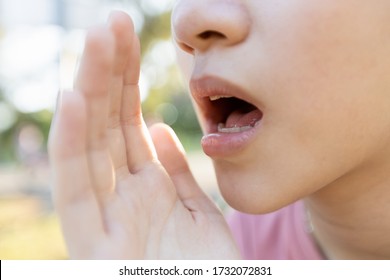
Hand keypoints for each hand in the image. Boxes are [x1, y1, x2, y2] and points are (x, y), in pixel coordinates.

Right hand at [48, 11, 239, 258]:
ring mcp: (105, 219)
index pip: (128, 123)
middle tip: (111, 22)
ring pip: (91, 143)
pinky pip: (78, 188)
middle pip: (108, 125)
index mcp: (147, 189)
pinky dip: (73, 145)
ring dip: (90, 90)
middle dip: (108, 72)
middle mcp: (121, 197)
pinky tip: (72, 100)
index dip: (126, 81)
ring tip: (95, 40)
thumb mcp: (198, 211)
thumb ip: (176, 171)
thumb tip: (155, 128)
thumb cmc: (205, 268)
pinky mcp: (93, 246)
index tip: (127, 39)